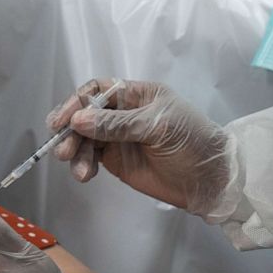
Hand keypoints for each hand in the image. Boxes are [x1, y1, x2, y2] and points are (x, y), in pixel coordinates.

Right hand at [48, 79, 231, 215]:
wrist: (210, 181)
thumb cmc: (191, 142)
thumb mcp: (157, 126)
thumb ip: (116, 124)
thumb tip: (77, 121)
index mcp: (136, 95)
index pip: (97, 91)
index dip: (76, 103)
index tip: (61, 121)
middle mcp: (122, 113)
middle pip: (84, 115)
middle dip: (71, 132)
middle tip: (64, 151)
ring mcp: (116, 137)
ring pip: (83, 138)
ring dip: (76, 152)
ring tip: (80, 171)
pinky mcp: (114, 160)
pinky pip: (89, 158)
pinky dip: (83, 165)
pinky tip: (85, 175)